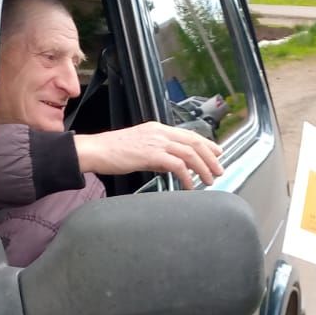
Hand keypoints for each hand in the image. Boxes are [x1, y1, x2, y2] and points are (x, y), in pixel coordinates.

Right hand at [75, 121, 223, 186]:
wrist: (96, 150)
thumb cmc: (113, 151)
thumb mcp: (140, 149)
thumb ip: (157, 155)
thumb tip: (171, 166)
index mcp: (158, 129)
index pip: (189, 134)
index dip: (207, 144)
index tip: (218, 153)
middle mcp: (160, 132)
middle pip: (194, 142)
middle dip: (210, 157)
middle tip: (219, 170)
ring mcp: (156, 142)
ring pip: (190, 153)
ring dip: (203, 168)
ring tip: (209, 180)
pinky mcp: (151, 154)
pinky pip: (177, 165)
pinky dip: (187, 176)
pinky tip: (189, 185)